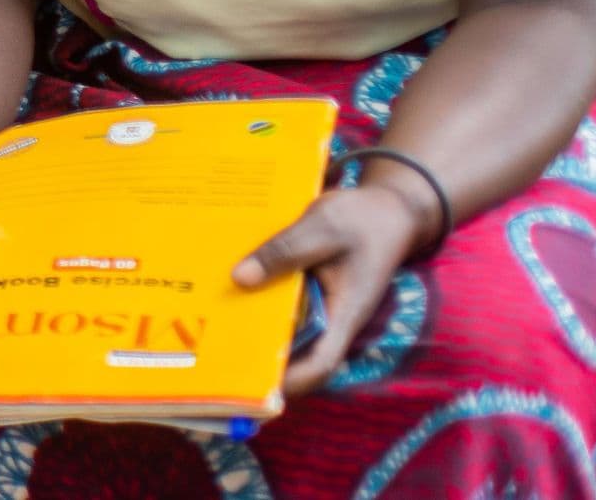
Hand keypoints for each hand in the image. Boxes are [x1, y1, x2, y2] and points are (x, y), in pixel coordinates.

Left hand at [235, 179, 433, 392]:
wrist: (387, 208)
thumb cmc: (362, 220)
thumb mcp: (322, 227)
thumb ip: (285, 251)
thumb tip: (240, 278)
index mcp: (345, 313)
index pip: (321, 362)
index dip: (292, 380)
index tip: (256, 386)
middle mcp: (332, 318)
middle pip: (297, 351)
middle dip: (260, 357)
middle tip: (214, 357)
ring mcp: (321, 306)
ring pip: (286, 328)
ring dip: (255, 328)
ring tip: (207, 327)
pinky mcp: (310, 291)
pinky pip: (283, 304)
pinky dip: (259, 301)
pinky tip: (225, 289)